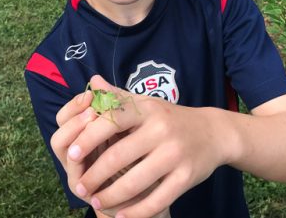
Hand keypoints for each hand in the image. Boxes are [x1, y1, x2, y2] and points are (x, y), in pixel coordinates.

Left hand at [69, 75, 231, 217]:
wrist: (213, 132)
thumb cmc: (170, 118)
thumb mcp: (146, 104)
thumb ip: (118, 96)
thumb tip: (92, 82)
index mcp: (147, 110)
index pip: (111, 120)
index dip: (88, 137)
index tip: (72, 154)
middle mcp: (161, 130)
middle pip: (118, 155)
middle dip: (93, 175)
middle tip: (79, 187)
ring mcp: (175, 154)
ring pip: (135, 182)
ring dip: (110, 197)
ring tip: (96, 202)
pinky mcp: (186, 177)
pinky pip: (157, 200)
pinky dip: (136, 212)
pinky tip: (122, 215)